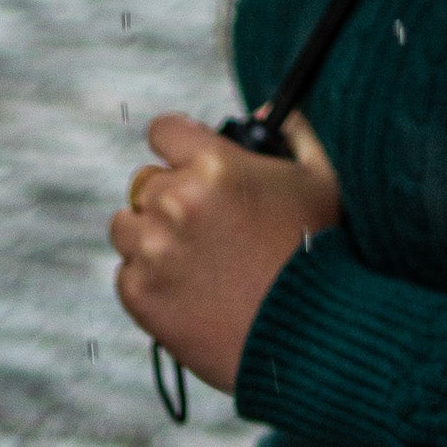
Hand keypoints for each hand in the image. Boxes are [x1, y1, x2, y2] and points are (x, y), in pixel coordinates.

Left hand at [111, 111, 340, 393]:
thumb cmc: (319, 251)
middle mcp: (176, 202)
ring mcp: (153, 251)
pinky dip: (148, 277)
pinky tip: (186, 286)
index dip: (177, 142)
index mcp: (214, 166)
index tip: (186, 158)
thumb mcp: (320, 178)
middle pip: (145, 181)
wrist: (306, 335)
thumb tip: (260, 111)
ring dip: (150, 233)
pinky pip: (126, 273)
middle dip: (170, 194)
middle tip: (203, 220)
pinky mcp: (141, 296)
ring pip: (126, 225)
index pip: (163, 131)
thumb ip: (294, 130)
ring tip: (189, 254)